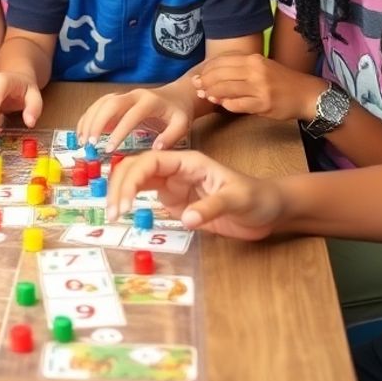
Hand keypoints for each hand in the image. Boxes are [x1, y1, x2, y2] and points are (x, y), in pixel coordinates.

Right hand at [76, 87, 193, 152]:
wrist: (177, 95)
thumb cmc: (178, 112)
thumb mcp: (181, 124)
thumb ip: (170, 136)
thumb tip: (155, 149)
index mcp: (149, 102)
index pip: (130, 116)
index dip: (118, 132)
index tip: (109, 149)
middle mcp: (134, 95)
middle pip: (110, 104)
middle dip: (97, 123)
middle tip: (90, 144)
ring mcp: (123, 95)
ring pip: (101, 103)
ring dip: (89, 120)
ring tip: (83, 141)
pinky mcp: (117, 99)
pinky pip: (98, 105)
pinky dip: (88, 117)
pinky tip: (82, 133)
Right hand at [105, 150, 283, 239]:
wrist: (269, 210)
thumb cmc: (257, 198)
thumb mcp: (238, 200)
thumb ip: (212, 207)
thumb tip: (186, 218)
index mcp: (189, 161)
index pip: (151, 161)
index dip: (132, 178)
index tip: (123, 202)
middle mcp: (176, 170)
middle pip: (137, 169)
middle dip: (120, 186)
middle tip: (112, 212)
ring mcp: (174, 185)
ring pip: (136, 181)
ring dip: (121, 193)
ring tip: (112, 214)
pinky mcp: (174, 201)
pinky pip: (145, 197)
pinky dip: (130, 202)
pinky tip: (122, 213)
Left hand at [193, 54, 325, 121]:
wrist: (306, 94)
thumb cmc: (281, 81)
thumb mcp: (262, 66)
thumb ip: (240, 68)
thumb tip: (213, 72)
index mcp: (253, 59)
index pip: (222, 61)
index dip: (206, 69)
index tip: (198, 76)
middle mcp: (255, 71)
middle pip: (220, 75)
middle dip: (204, 82)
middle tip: (197, 88)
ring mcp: (259, 88)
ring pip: (226, 89)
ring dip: (212, 94)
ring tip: (206, 96)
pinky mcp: (262, 104)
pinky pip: (237, 105)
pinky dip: (226, 105)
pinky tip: (222, 105)